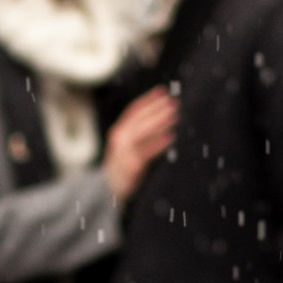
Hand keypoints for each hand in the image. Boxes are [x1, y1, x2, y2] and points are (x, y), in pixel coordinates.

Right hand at [102, 87, 179, 202]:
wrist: (107, 190)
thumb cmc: (123, 166)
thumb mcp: (127, 146)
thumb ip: (139, 133)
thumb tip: (163, 118)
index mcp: (119, 131)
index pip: (134, 110)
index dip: (148, 99)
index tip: (162, 91)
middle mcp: (120, 138)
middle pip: (139, 119)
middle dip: (157, 108)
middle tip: (174, 102)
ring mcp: (124, 152)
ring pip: (142, 132)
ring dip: (159, 121)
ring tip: (175, 115)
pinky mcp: (131, 166)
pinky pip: (146, 152)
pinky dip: (159, 143)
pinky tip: (171, 137)